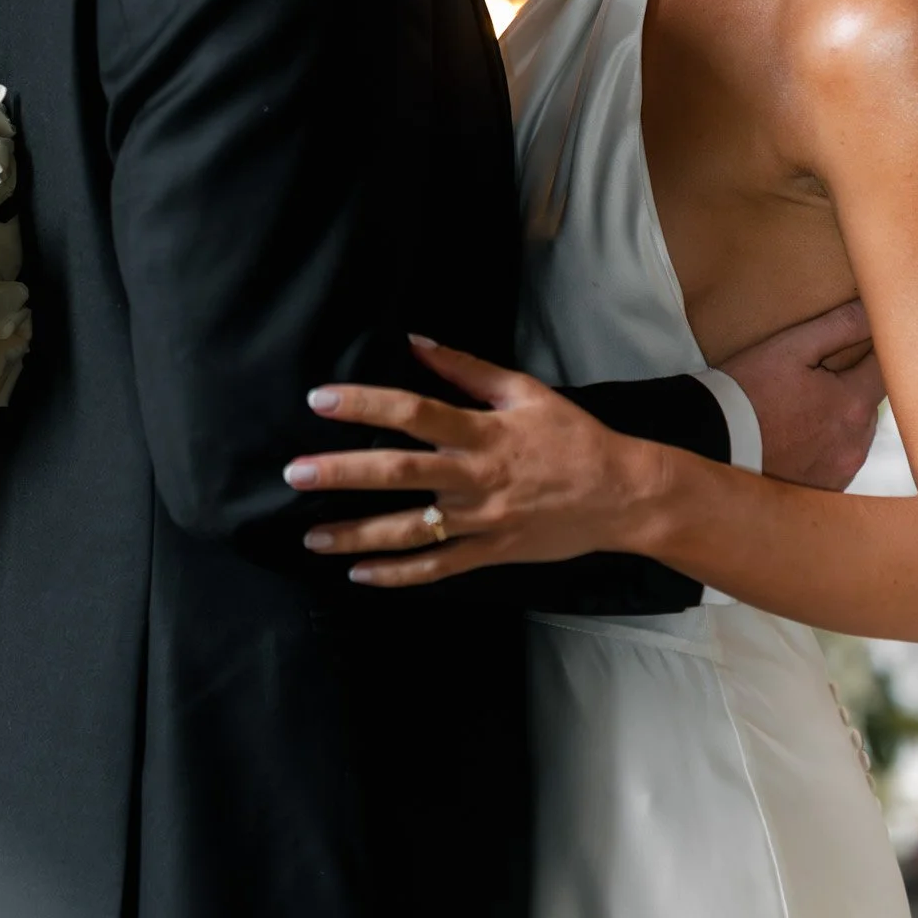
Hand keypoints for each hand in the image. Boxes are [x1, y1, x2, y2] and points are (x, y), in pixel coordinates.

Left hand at [284, 338, 656, 585]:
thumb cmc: (573, 437)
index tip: (320, 400)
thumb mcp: (525, 391)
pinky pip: (438, 569)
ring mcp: (482, 520)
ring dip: (357, 534)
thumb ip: (466, 369)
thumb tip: (414, 341)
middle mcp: (476, 477)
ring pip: (411, 530)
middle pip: (399, 474)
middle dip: (342, 475)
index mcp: (483, 432)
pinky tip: (360, 575)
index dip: (365, 405)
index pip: (414, 413)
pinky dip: (398, 575)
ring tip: (311, 536)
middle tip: (295, 474)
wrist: (622, 495)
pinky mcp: (491, 553)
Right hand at [721, 298, 883, 492]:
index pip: (886, 369)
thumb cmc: (748, 389)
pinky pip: (841, 459)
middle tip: (820, 376)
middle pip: (871, 402)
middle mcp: (857, 443)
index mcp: (853, 405)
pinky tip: (801, 436)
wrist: (711, 441)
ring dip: (842, 418)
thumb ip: (839, 327)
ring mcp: (842, 470)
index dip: (874, 350)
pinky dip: (829, 445)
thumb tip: (872, 308)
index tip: (857, 342)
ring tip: (805, 408)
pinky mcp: (826, 488)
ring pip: (858, 432)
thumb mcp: (791, 348)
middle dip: (854, 386)